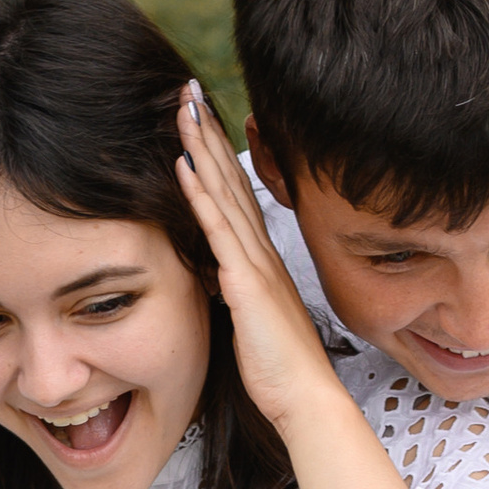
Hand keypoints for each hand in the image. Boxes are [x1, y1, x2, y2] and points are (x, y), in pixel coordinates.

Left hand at [174, 84, 404, 488]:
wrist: (306, 399)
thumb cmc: (280, 369)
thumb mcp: (251, 319)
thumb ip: (236, 290)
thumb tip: (216, 274)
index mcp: (261, 260)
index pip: (236, 194)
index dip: (217, 153)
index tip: (200, 117)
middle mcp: (260, 252)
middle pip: (230, 179)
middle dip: (208, 133)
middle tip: (188, 90)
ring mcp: (254, 264)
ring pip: (224, 194)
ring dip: (201, 149)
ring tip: (182, 109)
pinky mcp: (247, 284)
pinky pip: (219, 232)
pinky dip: (201, 197)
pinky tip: (183, 166)